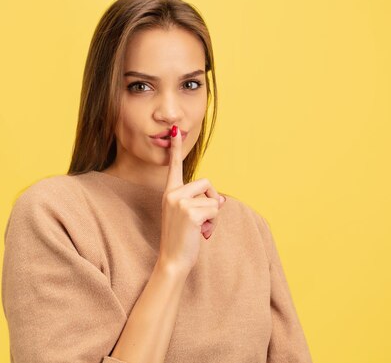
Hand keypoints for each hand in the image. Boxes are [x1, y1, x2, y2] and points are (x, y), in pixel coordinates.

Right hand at [158, 125, 225, 273]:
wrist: (172, 260)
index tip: (175, 130)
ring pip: (212, 198)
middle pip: (206, 183)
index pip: (174, 166)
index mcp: (170, 192)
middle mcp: (172, 194)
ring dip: (212, 215)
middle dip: (212, 200)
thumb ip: (199, 202)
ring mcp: (180, 203)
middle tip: (202, 219)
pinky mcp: (190, 213)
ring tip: (199, 228)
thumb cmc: (181, 238)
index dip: (175, 148)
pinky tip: (200, 233)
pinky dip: (213, 223)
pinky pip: (214, 210)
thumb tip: (221, 200)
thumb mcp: (187, 215)